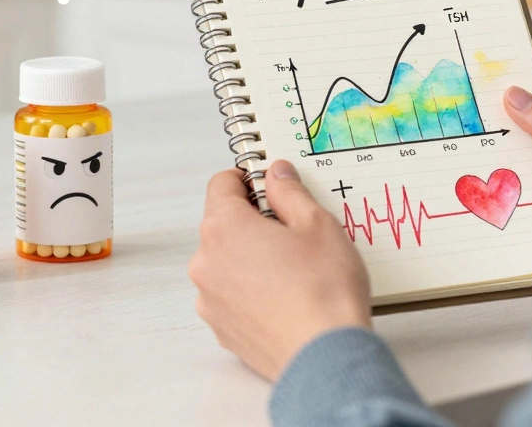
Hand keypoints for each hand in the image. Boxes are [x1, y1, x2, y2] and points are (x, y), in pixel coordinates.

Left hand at [188, 160, 370, 380]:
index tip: (269, 185)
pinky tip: (284, 298)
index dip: (247, 179)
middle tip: (292, 233)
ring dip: (250, 259)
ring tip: (292, 271)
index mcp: (223, 228)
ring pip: (226, 263)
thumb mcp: (317, 224)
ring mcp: (210, 299)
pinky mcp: (221, 328)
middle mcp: (206, 262)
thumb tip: (276, 175)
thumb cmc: (324, 291)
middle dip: (253, 223)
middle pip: (222, 226)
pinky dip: (251, 291)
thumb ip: (289, 191)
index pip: (221, 184)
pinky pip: (231, 296)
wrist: (325, 356)